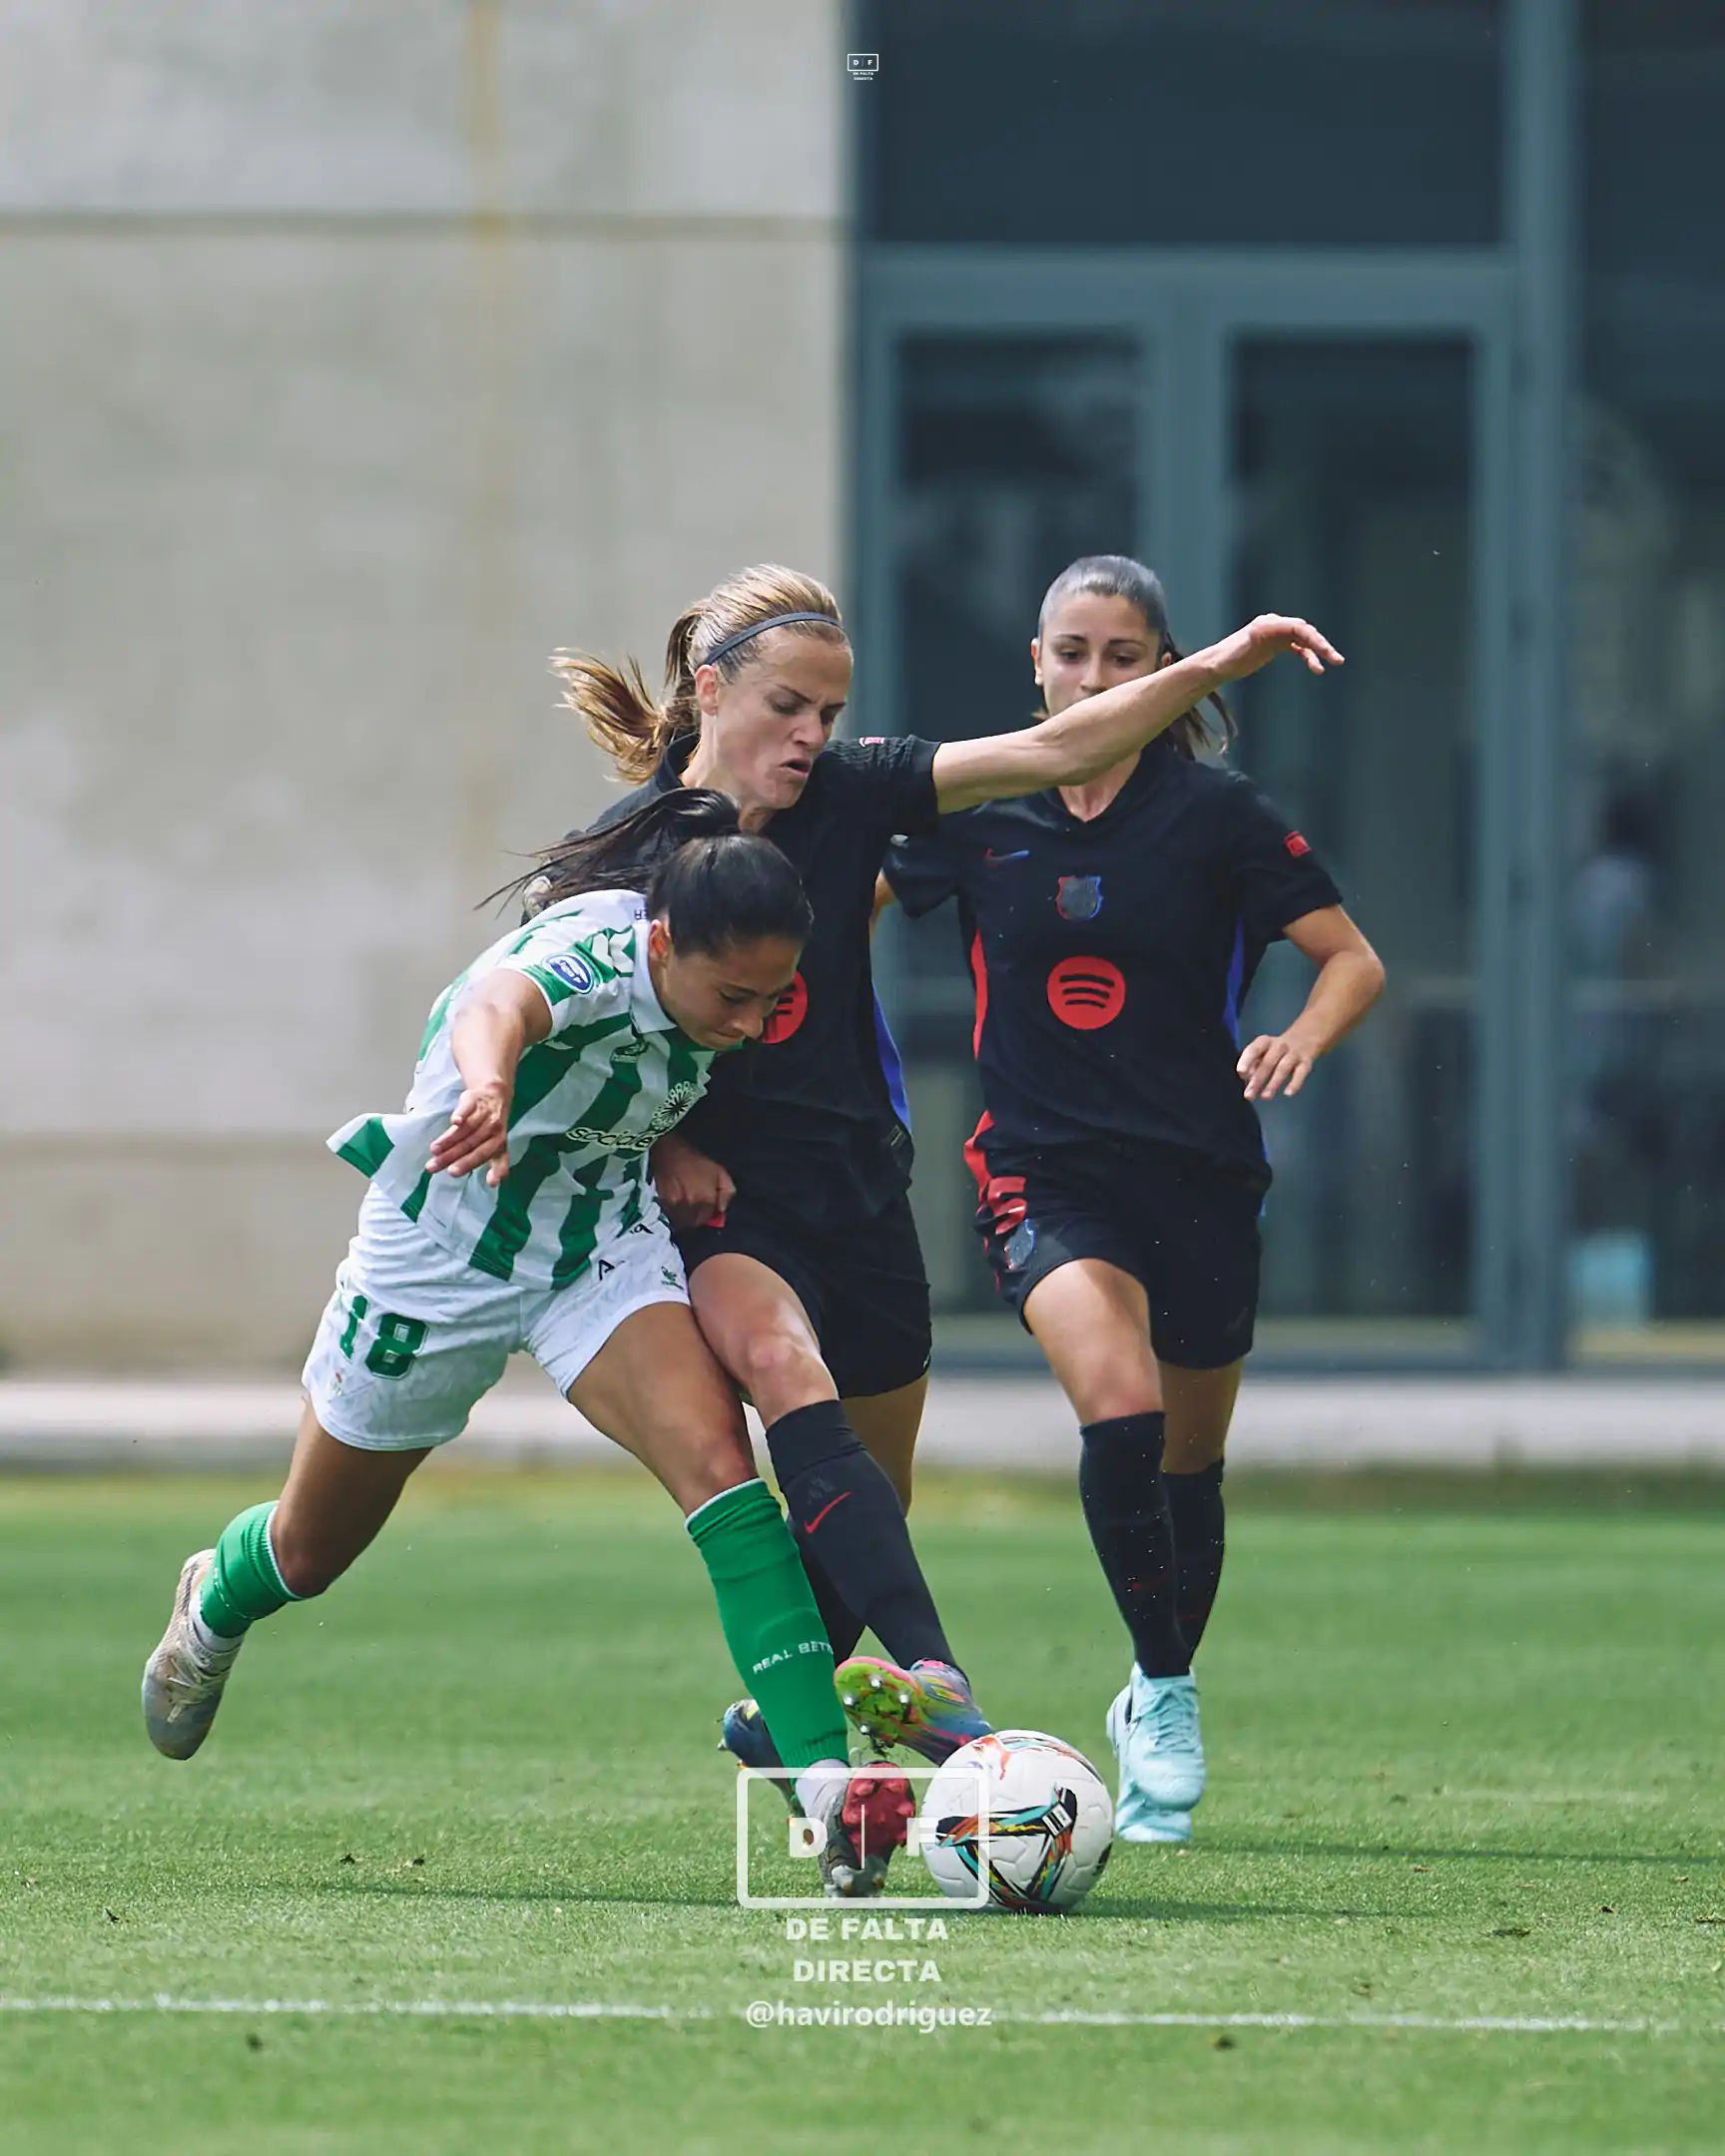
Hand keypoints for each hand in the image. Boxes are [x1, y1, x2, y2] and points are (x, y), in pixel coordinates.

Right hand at [428, 1084, 512, 1183]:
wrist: (494, 1094)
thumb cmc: (491, 1127)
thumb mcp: (497, 1145)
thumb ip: (496, 1165)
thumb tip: (494, 1184)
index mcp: (500, 1143)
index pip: (495, 1158)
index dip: (495, 1170)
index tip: (491, 1183)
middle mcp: (494, 1129)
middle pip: (472, 1146)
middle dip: (455, 1158)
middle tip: (437, 1167)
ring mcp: (484, 1114)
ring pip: (467, 1130)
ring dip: (449, 1140)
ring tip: (433, 1150)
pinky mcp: (474, 1100)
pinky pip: (468, 1108)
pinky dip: (461, 1115)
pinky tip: (455, 1122)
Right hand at [651, 1132, 735, 1228]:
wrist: (668, 1151)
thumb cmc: (695, 1160)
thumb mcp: (719, 1171)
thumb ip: (727, 1192)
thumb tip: (722, 1210)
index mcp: (707, 1197)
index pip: (708, 1218)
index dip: (708, 1215)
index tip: (706, 1210)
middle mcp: (692, 1204)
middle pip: (695, 1223)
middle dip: (696, 1218)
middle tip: (696, 1210)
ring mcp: (675, 1205)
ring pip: (681, 1222)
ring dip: (684, 1219)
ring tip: (685, 1209)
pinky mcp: (662, 1202)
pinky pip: (670, 1217)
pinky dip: (673, 1215)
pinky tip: (675, 1206)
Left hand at [1214, 615, 1343, 682]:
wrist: (1217, 665)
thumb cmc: (1226, 658)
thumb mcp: (1240, 649)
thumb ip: (1253, 638)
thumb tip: (1261, 630)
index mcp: (1268, 624)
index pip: (1297, 627)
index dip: (1313, 638)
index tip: (1325, 651)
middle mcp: (1275, 625)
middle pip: (1305, 632)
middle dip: (1322, 645)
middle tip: (1336, 659)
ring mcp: (1277, 635)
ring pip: (1304, 640)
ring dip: (1319, 651)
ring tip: (1333, 662)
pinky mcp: (1277, 645)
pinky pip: (1298, 649)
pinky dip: (1309, 657)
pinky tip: (1317, 669)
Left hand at [1237, 1031, 1316, 1101]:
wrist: (1304, 1038)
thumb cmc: (1276, 1050)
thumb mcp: (1263, 1051)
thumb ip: (1253, 1063)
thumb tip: (1246, 1077)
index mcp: (1265, 1042)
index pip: (1254, 1049)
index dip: (1247, 1060)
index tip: (1241, 1072)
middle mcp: (1279, 1045)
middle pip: (1268, 1062)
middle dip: (1258, 1079)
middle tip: (1249, 1095)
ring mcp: (1294, 1054)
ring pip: (1283, 1068)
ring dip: (1273, 1083)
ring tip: (1265, 1097)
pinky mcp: (1306, 1063)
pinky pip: (1300, 1073)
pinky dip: (1295, 1083)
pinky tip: (1288, 1094)